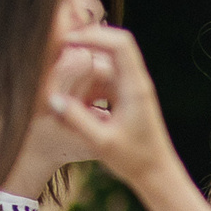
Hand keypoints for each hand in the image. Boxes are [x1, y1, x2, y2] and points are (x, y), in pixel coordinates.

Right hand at [44, 26, 189, 193]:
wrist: (157, 174)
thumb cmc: (135, 160)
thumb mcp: (101, 143)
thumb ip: (77, 120)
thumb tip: (53, 99)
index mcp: (135, 87)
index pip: (120, 44)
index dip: (94, 36)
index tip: (66, 41)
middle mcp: (137, 83)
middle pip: (115, 45)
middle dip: (88, 41)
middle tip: (59, 47)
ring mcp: (133, 89)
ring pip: (109, 61)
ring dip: (86, 62)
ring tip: (60, 70)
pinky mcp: (128, 98)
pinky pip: (107, 77)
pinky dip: (89, 78)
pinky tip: (71, 92)